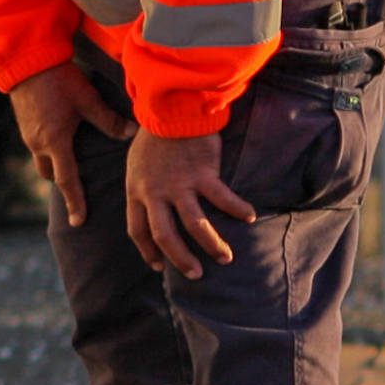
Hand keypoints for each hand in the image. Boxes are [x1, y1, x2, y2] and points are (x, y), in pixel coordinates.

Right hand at [8, 64, 132, 228]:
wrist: (25, 62)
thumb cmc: (58, 81)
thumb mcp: (88, 99)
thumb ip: (109, 120)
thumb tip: (132, 133)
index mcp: (56, 142)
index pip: (67, 181)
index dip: (75, 202)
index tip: (79, 222)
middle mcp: (39, 144)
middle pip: (52, 174)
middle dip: (65, 183)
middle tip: (79, 189)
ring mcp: (28, 135)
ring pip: (43, 161)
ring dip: (55, 165)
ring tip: (70, 162)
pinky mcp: (24, 126)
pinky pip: (37, 147)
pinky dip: (49, 151)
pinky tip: (59, 139)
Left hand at [125, 126, 257, 277]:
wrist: (169, 110)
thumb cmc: (153, 136)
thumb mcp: (136, 165)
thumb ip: (144, 188)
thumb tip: (152, 208)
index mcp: (135, 190)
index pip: (137, 230)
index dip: (147, 250)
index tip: (158, 266)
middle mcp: (155, 192)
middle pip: (165, 235)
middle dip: (180, 259)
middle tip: (195, 274)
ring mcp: (179, 185)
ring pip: (195, 225)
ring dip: (211, 244)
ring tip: (225, 257)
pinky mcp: (202, 174)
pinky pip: (222, 199)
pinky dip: (237, 209)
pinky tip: (249, 217)